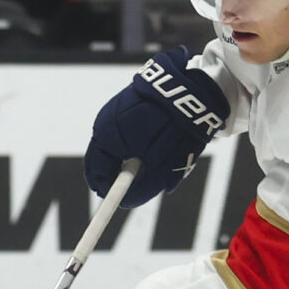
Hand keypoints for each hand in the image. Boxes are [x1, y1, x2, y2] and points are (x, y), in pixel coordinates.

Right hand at [86, 46, 226, 206]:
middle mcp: (105, 124)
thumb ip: (141, 188)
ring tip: (156, 156)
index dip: (109, 190)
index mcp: (106, 139)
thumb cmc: (174, 129)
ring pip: (116, 144)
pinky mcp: (128, 101)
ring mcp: (115, 110)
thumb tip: (127, 201)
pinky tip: (158, 138)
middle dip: (121, 173)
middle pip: (104, 159)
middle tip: (140, 182)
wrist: (191, 87)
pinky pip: (125, 129)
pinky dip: (137, 140)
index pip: (97, 174)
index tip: (120, 200)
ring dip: (131, 156)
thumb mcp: (161, 167)